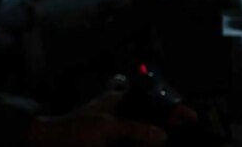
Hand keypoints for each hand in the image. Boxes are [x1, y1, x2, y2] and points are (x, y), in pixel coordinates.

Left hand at [26, 92, 168, 146]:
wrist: (51, 142)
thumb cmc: (74, 128)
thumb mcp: (105, 125)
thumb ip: (134, 128)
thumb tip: (162, 135)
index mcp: (119, 101)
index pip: (151, 100)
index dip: (171, 107)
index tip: (189, 116)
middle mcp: (122, 113)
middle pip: (152, 119)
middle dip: (162, 127)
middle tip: (169, 133)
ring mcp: (119, 130)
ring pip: (145, 134)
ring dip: (151, 138)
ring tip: (152, 141)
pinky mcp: (116, 142)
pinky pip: (135, 142)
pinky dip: (142, 143)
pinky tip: (146, 144)